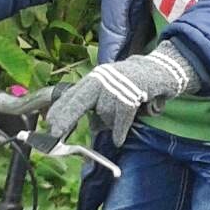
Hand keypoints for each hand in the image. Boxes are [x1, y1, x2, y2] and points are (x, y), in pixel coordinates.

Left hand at [45, 42, 201, 145]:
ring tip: (124, 116)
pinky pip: (120, 119)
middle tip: (54, 132)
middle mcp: (101, 79)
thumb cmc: (134, 84)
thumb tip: (88, 127)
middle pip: (78, 101)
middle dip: (66, 117)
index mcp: (93, 78)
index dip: (59, 110)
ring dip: (111, 122)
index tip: (48, 124)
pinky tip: (119, 139)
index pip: (70, 95)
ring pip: (103, 115)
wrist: (161, 70)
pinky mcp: (130, 94)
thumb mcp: (111, 91)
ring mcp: (116, 86)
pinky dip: (119, 131)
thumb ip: (97, 105)